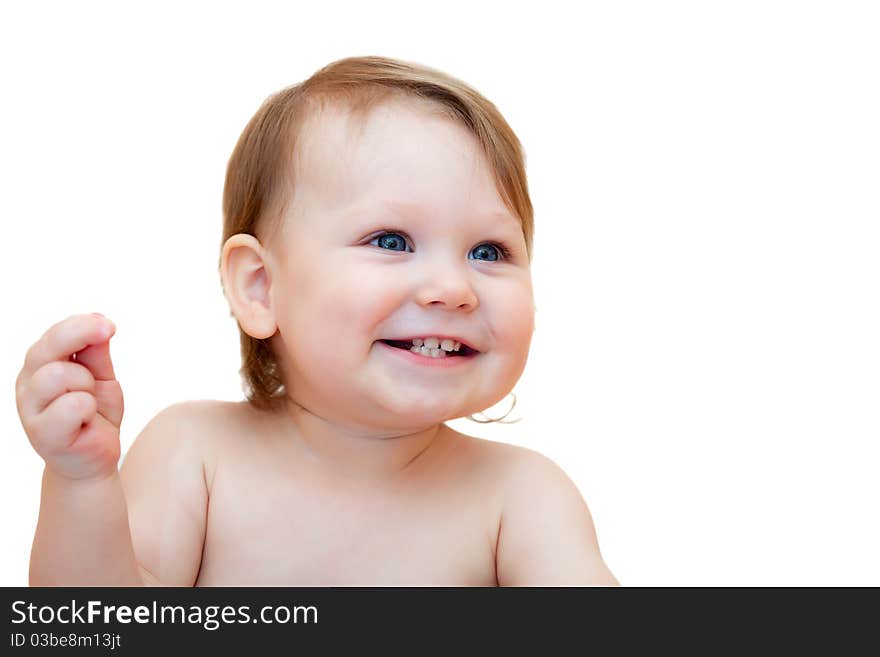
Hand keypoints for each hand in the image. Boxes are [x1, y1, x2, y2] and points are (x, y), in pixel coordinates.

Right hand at [16, 313, 124, 480]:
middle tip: (103, 356)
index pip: (54, 334)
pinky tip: (85, 421)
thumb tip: (98, 320)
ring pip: (60, 375)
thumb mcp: (102, 377)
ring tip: (88, 404)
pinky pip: (73, 405)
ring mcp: (30, 409)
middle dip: (82, 343)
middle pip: (49, 348)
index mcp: (41, 365)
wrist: (94, 458)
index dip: (82, 325)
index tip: (109, 326)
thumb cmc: (94, 415)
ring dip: (87, 386)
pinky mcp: (41, 433)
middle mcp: (28, 383)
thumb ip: (96, 352)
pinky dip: (88, 410)